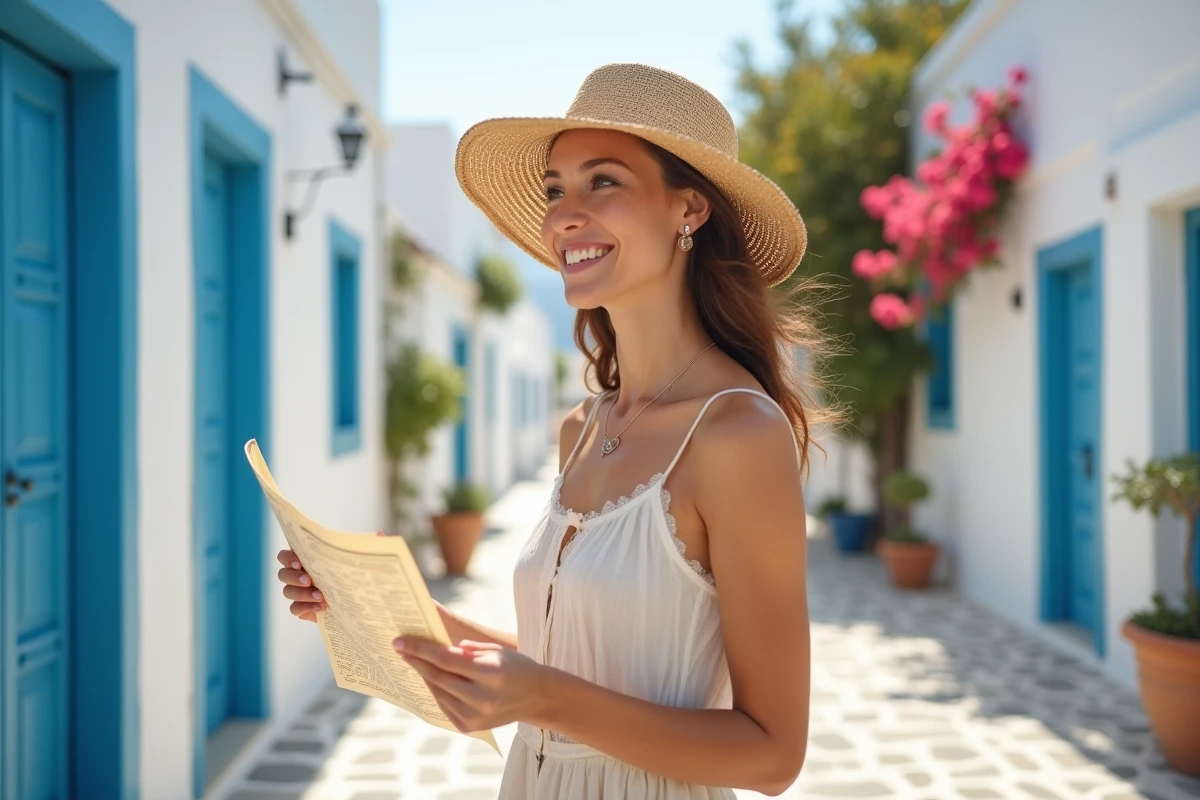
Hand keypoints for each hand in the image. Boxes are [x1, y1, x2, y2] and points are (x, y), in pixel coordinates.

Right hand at [276, 530, 386, 622]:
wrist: (359, 603)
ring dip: (302, 594)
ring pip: (287, 592)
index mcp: (309, 558)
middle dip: (293, 576)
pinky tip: (323, 608)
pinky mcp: (304, 609)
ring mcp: (299, 592)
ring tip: (322, 596)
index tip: (299, 561)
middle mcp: (299, 574)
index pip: (287, 554)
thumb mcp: (364, 560)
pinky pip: (294, 609)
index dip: (287, 557)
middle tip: (309, 579)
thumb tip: (381, 533)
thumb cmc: (357, 574)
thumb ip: (370, 547)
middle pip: (282, 574)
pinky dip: (306, 608)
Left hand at [393, 637, 548, 732]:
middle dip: (416, 661)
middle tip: (399, 648)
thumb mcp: (496, 651)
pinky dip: (435, 690)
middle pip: (438, 677)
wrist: (537, 698)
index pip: (445, 660)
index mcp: (490, 674)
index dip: (420, 649)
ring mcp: (474, 716)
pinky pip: (444, 705)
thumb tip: (437, 649)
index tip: (400, 641)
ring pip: (438, 692)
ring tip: (413, 660)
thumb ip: (466, 650)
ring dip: (423, 676)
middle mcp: (481, 698)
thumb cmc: (516, 667)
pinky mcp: (469, 727)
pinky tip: (430, 678)